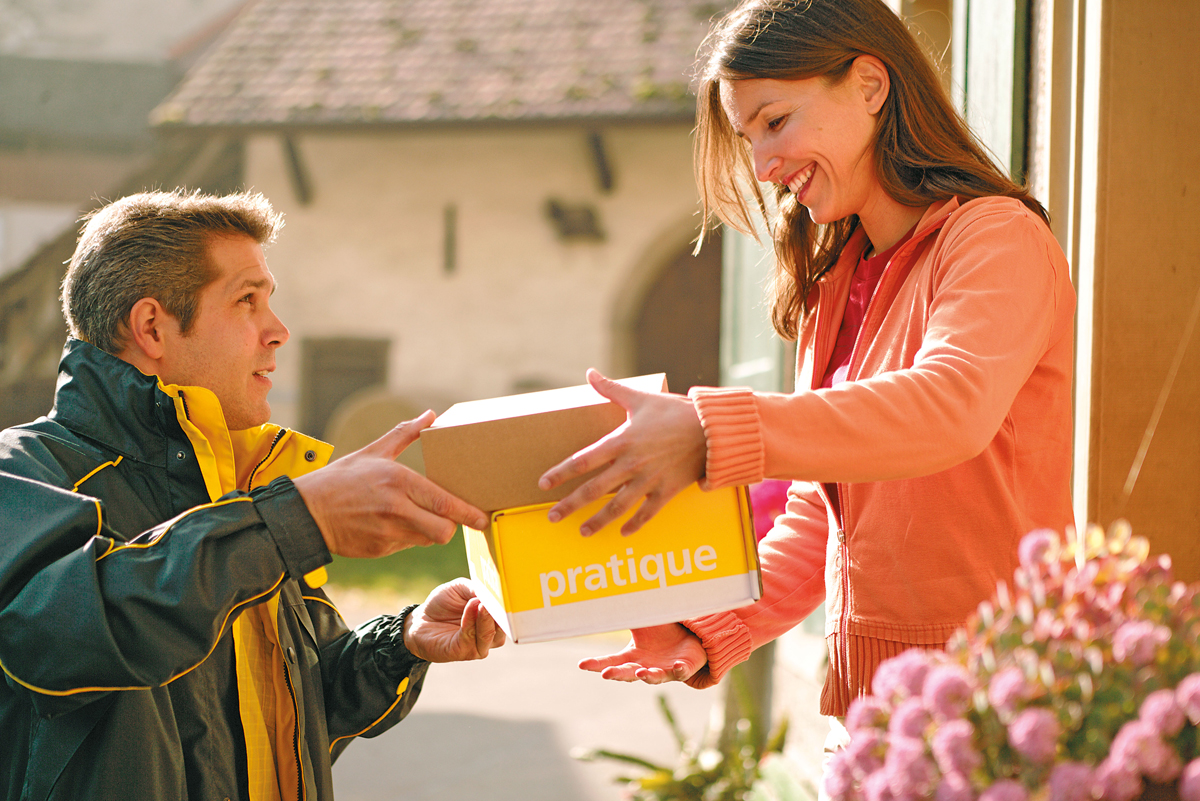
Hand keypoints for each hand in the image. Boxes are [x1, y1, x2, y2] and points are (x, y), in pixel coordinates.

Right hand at [294, 411, 488, 557]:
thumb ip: (405, 434)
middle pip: (443, 531)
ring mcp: (387, 532)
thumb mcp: (373, 452)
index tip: (482, 517)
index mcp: (398, 481)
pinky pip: (407, 546)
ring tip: (419, 517)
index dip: (468, 514)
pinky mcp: (380, 550)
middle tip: (452, 518)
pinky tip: (394, 524)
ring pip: (427, 540)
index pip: (445, 504)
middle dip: (451, 527)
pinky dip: (408, 537)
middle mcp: (396, 509)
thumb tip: (429, 415)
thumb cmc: (340, 479)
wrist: (304, 513)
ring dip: (430, 531)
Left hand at [403, 579, 505, 661]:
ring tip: (483, 603)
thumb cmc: (444, 604)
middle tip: (499, 600)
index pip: (508, 617)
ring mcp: (476, 647)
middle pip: (503, 629)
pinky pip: (469, 638)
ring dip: (486, 619)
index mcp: (493, 622)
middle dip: (501, 614)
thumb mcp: (461, 588)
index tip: (511, 593)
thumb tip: (489, 591)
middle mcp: (489, 637)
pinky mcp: (460, 652)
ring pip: (488, 636)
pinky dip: (471, 621)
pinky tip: (471, 606)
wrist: (420, 619)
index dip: (510, 606)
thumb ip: (476, 589)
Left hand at [538, 369, 705, 535]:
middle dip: (571, 505)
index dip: (561, 473)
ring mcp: (649, 480)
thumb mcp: (640, 398)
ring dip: (598, 521)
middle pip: (594, 489)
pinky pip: (648, 513)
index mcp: (621, 441)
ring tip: (583, 531)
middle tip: (552, 517)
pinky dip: (635, 524)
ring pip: (618, 507)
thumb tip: (590, 373)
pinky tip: (623, 532)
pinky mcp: (667, 491)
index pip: (583, 460)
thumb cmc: (674, 411)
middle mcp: (631, 464)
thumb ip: (611, 389)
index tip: (543, 484)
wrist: (712, 429)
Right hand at [578, 623, 705, 683]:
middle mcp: (645, 667)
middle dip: (617, 674)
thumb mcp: (643, 621)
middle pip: (628, 673)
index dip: (596, 664)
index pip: (611, 661)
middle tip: (605, 674)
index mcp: (633, 656)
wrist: (690, 638)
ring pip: (653, 677)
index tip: (581, 664)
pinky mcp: (681, 669)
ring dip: (647, 676)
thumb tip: (606, 595)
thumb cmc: (663, 631)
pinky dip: (678, 670)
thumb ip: (627, 613)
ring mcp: (663, 670)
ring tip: (641, 673)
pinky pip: (680, 672)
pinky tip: (676, 665)